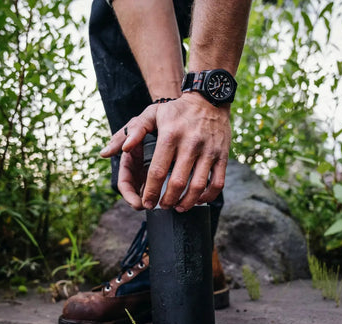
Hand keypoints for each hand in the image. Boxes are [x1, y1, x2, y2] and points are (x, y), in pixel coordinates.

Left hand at [101, 93, 230, 210]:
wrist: (208, 99)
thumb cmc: (176, 110)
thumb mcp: (152, 114)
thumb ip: (133, 132)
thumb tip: (118, 151)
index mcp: (170, 135)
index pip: (158, 171)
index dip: (150, 191)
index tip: (146, 203)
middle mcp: (191, 144)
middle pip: (177, 183)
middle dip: (167, 200)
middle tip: (161, 207)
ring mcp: (209, 151)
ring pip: (199, 186)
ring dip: (187, 202)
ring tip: (178, 207)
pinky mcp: (223, 155)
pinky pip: (218, 182)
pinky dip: (208, 196)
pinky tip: (198, 200)